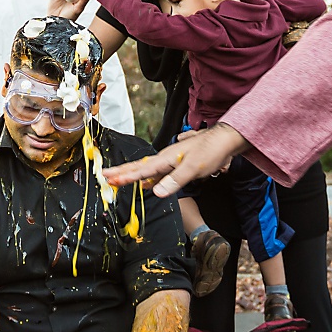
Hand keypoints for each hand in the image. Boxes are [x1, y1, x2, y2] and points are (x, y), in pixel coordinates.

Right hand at [103, 123, 247, 195]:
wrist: (226, 139)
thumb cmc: (211, 151)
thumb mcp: (194, 168)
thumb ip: (175, 180)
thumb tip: (156, 192)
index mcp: (166, 158)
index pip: (141, 170)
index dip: (125, 176)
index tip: (109, 179)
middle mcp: (165, 158)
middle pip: (139, 167)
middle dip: (122, 172)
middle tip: (105, 176)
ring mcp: (171, 160)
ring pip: (146, 168)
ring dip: (132, 174)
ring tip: (117, 178)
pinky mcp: (178, 163)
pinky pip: (157, 171)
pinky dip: (147, 176)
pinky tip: (146, 183)